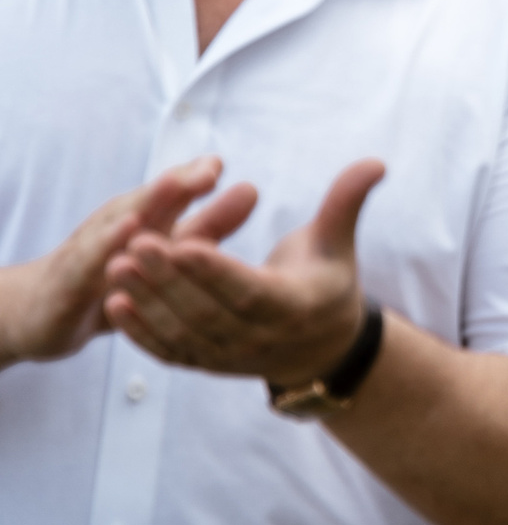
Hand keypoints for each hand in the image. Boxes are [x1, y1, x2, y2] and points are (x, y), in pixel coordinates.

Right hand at [0, 158, 224, 368]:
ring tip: (166, 198)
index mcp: (144, 216)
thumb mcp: (166, 249)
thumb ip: (210, 222)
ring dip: (140, 212)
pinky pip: (84, 267)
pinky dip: (102, 253)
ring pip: (115, 229)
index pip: (172, 190)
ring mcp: (88, 251)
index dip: (195, 177)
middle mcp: (116, 226)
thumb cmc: (114, 272)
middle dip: (175, 185)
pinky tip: (121, 242)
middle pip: (147, 202)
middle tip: (207, 172)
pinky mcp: (67, 283)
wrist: (41, 309)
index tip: (220, 164)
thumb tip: (252, 188)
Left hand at [102, 158, 381, 387]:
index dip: (215, 271)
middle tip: (136, 243)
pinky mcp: (206, 363)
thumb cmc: (326, 282)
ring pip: (182, 332)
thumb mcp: (338, 244)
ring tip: (116, 265)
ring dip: (147, 302)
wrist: (321, 348)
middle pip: (207, 311)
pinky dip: (140, 331)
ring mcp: (230, 356)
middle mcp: (260, 338)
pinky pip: (169, 350)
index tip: (184, 243)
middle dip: (169, 280)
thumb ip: (346, 203)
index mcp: (294, 306)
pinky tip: (114, 303)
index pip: (250, 291)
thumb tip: (376, 162)